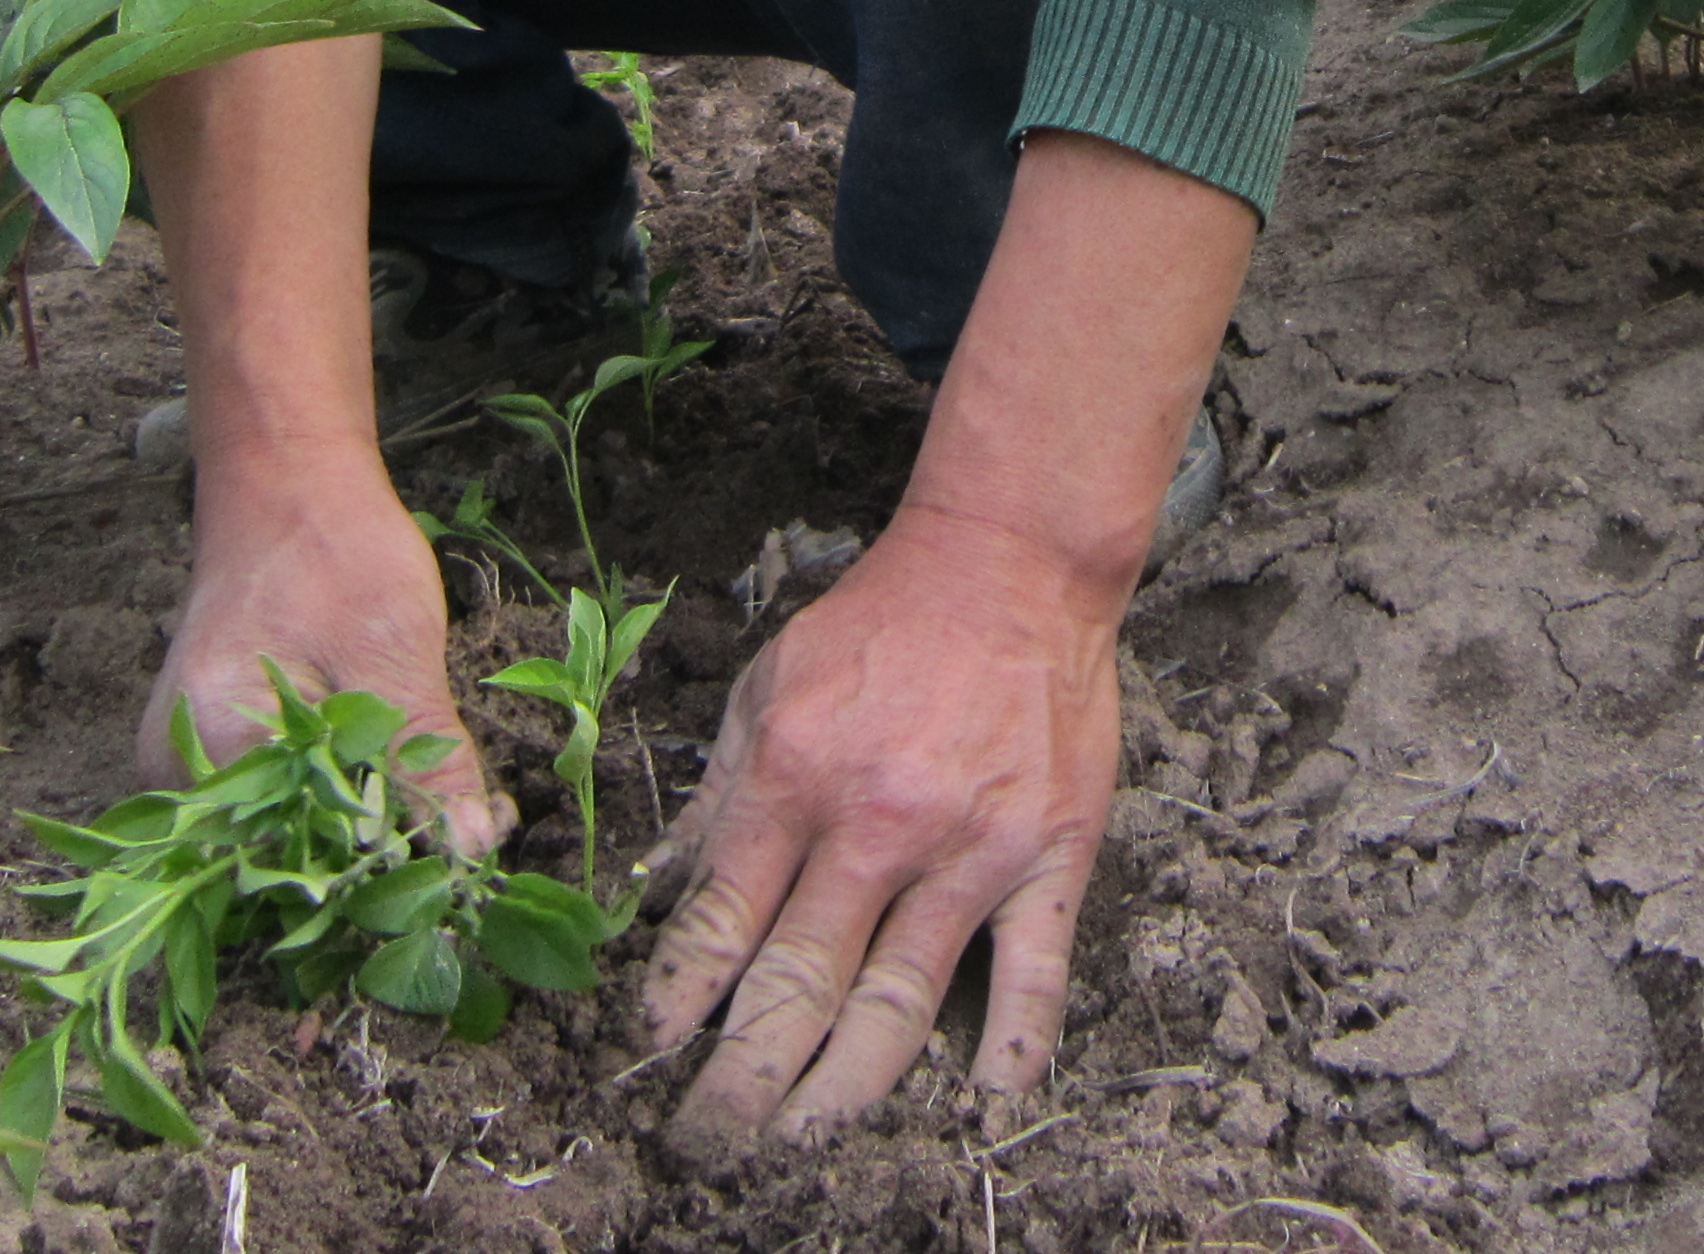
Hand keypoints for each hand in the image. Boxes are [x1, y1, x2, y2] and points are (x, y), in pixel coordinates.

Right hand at [136, 453, 511, 855]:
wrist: (284, 485)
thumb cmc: (333, 549)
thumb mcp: (394, 648)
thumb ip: (424, 755)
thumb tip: (468, 852)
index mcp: (210, 743)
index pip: (298, 862)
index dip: (388, 870)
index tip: (465, 852)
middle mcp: (176, 774)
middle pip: (283, 865)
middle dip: (380, 863)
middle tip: (470, 833)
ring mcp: (187, 769)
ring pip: (284, 843)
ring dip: (366, 840)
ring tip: (449, 811)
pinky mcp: (213, 758)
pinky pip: (279, 809)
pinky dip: (343, 808)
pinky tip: (404, 789)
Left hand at [638, 503, 1121, 1134]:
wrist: (1009, 562)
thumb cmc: (880, 623)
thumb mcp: (769, 684)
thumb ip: (720, 793)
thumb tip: (666, 891)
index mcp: (796, 776)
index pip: (722, 920)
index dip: (681, 998)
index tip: (654, 1049)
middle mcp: (876, 823)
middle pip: (797, 983)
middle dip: (744, 1076)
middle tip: (712, 1140)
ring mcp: (970, 847)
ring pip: (898, 1001)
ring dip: (845, 1087)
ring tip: (806, 1141)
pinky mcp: (1050, 853)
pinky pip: (1034, 971)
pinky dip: (1012, 1044)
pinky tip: (983, 1099)